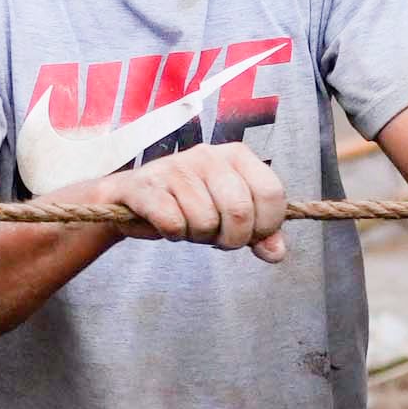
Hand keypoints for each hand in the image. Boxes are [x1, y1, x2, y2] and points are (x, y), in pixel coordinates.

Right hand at [87, 144, 288, 252]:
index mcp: (236, 155)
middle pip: (240, 211)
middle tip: (216, 237)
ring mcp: (175, 167)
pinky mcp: (146, 186)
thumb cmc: (188, 204)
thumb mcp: (230, 216)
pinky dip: (172, 234)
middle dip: (231, 239)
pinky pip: (173, 223)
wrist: (131, 199)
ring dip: (197, 236)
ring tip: (188, 226)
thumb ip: (260, 233)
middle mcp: (208, 155)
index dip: (265, 226)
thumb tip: (276, 253)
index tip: (250, 235)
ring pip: (205, 221)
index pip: (271, 193)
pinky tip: (167, 224)